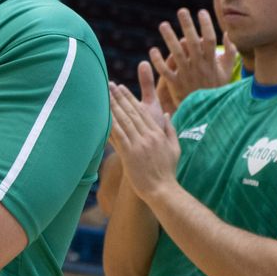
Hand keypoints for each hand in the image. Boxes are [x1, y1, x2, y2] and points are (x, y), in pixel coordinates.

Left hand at [109, 61, 179, 202]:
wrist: (162, 190)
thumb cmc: (167, 171)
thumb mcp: (174, 148)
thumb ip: (170, 129)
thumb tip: (166, 114)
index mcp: (157, 133)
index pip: (141, 111)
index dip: (130, 98)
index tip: (121, 88)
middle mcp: (148, 136)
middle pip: (131, 112)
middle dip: (118, 97)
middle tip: (109, 84)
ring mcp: (138, 144)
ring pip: (123, 121)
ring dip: (112, 106)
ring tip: (103, 95)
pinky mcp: (129, 154)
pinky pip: (117, 136)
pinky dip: (109, 124)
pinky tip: (101, 115)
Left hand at [148, 8, 236, 109]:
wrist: (209, 112)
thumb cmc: (218, 87)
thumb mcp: (227, 71)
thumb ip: (229, 52)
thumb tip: (228, 33)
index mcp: (211, 62)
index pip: (210, 40)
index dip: (206, 26)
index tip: (201, 12)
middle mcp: (199, 66)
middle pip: (193, 43)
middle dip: (187, 26)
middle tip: (181, 11)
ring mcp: (187, 74)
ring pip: (177, 54)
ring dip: (169, 39)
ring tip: (163, 24)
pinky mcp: (176, 83)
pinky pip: (166, 72)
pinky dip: (159, 62)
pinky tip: (153, 50)